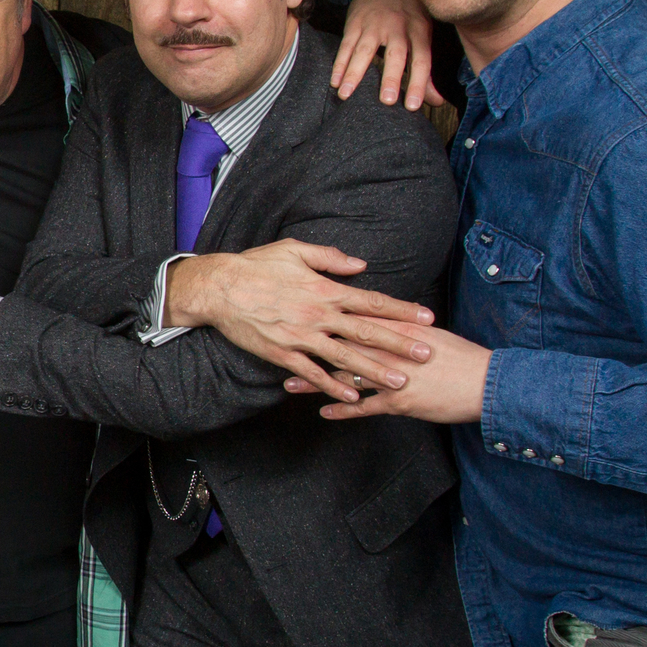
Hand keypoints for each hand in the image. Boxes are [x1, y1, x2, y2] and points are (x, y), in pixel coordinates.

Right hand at [163, 239, 436, 401]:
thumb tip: (360, 265)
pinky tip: (353, 396)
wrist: (219, 287)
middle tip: (427, 354)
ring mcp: (301, 337)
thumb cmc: (256, 265)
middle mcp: (319, 315)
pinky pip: (313, 373)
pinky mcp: (283, 354)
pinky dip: (333, 386)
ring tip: (400, 382)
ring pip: (346, 357)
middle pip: (368, 331)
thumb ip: (330, 257)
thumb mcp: (294, 250)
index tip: (426, 317)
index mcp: (325, 289)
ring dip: (375, 371)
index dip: (401, 310)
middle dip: (400, 344)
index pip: (372, 301)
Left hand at [285, 321, 490, 422]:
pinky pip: (365, 407)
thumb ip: (401, 325)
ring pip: (347, 377)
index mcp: (399, 328)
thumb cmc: (460, 358)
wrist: (487, 383)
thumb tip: (380, 316)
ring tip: (291, 384)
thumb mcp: (430, 333)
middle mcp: (392, 350)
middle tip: (282, 348)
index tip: (299, 311)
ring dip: (317, 382)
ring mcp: (394, 377)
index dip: (325, 315)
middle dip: (310, 348)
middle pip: (342, 346)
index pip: (356, 318)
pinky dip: (344, 409)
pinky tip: (324, 412)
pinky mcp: (400, 402)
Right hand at [330, 0, 442, 109]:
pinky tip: (334, 81)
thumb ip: (427, 70)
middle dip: (392, 77)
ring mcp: (374, 25)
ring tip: (346, 94)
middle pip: (396, 54)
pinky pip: (346, 45)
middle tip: (387, 100)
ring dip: (355, 73)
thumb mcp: (423, 34)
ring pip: (365, 50)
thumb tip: (437, 102)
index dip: (420, 83)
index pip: (422, 60)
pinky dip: (339, 64)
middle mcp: (398, 27)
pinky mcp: (355, 23)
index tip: (414, 106)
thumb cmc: (409, 11)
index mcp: (419, 31)